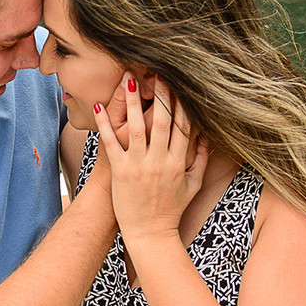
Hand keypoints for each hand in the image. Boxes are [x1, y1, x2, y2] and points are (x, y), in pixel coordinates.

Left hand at [92, 74, 206, 241]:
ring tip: (128, 79)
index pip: (183, 125)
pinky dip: (104, 125)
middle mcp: (160, 161)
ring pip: (136, 127)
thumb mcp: (193, 185)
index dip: (181, 102)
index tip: (179, 82)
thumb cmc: (172, 209)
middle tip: (156, 71)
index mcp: (179, 162)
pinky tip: (99, 106)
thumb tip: (206, 136)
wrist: (150, 234)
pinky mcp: (120, 171)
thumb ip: (201, 160)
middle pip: (161, 121)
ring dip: (131, 101)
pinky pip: (111, 143)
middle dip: (159, 94)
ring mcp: (139, 166)